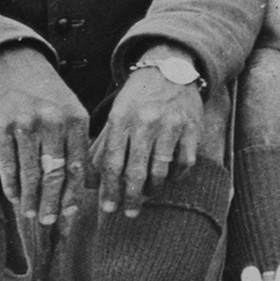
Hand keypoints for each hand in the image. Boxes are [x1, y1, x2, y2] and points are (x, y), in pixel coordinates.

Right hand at [0, 45, 88, 224]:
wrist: (15, 64)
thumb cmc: (49, 95)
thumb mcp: (73, 111)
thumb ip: (80, 143)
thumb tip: (90, 185)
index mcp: (76, 119)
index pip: (78, 166)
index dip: (73, 193)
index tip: (70, 213)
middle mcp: (52, 121)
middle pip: (54, 174)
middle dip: (53, 203)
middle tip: (50, 221)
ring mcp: (24, 124)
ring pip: (30, 173)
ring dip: (31, 199)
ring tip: (33, 213)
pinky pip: (7, 165)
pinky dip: (11, 185)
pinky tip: (14, 197)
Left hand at [90, 49, 203, 216]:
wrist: (170, 67)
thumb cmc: (139, 95)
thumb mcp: (116, 112)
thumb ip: (104, 144)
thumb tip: (88, 181)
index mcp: (121, 118)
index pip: (111, 162)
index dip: (108, 190)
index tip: (107, 208)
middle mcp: (145, 122)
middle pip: (135, 171)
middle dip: (130, 198)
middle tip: (127, 213)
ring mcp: (171, 125)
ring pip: (160, 171)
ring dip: (152, 190)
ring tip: (146, 196)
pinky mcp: (191, 128)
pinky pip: (184, 163)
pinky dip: (177, 176)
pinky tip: (169, 178)